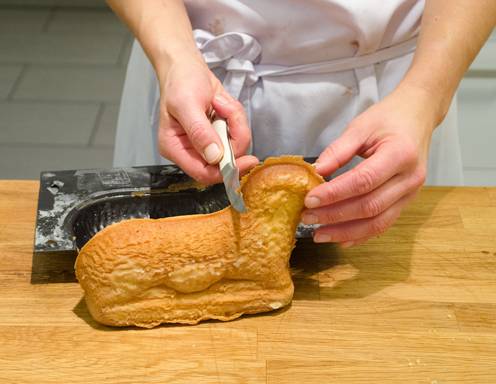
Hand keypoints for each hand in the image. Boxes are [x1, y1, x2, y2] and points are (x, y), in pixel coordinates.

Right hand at [158, 56, 258, 183]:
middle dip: (233, 136)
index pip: (203, 173)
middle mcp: (192, 150)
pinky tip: (222, 103)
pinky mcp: (220, 133)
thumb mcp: (186, 104)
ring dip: (235, 121)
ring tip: (221, 102)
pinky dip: (236, 116)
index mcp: (176, 148)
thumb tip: (214, 155)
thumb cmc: (180, 82)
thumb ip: (199, 131)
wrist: (187, 66)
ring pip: (235, 146)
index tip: (247, 160)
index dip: (225, 170)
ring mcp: (208, 142)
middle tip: (227, 110)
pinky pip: (238, 133)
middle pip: (224, 161)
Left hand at [302, 84, 438, 246]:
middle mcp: (410, 178)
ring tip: (319, 234)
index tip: (309, 199)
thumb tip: (315, 171)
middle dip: (335, 216)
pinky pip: (384, 224)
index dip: (335, 193)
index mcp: (400, 154)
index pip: (363, 181)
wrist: (418, 116)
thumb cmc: (389, 118)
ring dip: (345, 232)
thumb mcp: (361, 126)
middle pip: (369, 206)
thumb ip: (338, 149)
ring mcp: (411, 193)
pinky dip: (361, 235)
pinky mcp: (407, 201)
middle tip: (307, 218)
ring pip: (378, 222)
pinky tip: (341, 239)